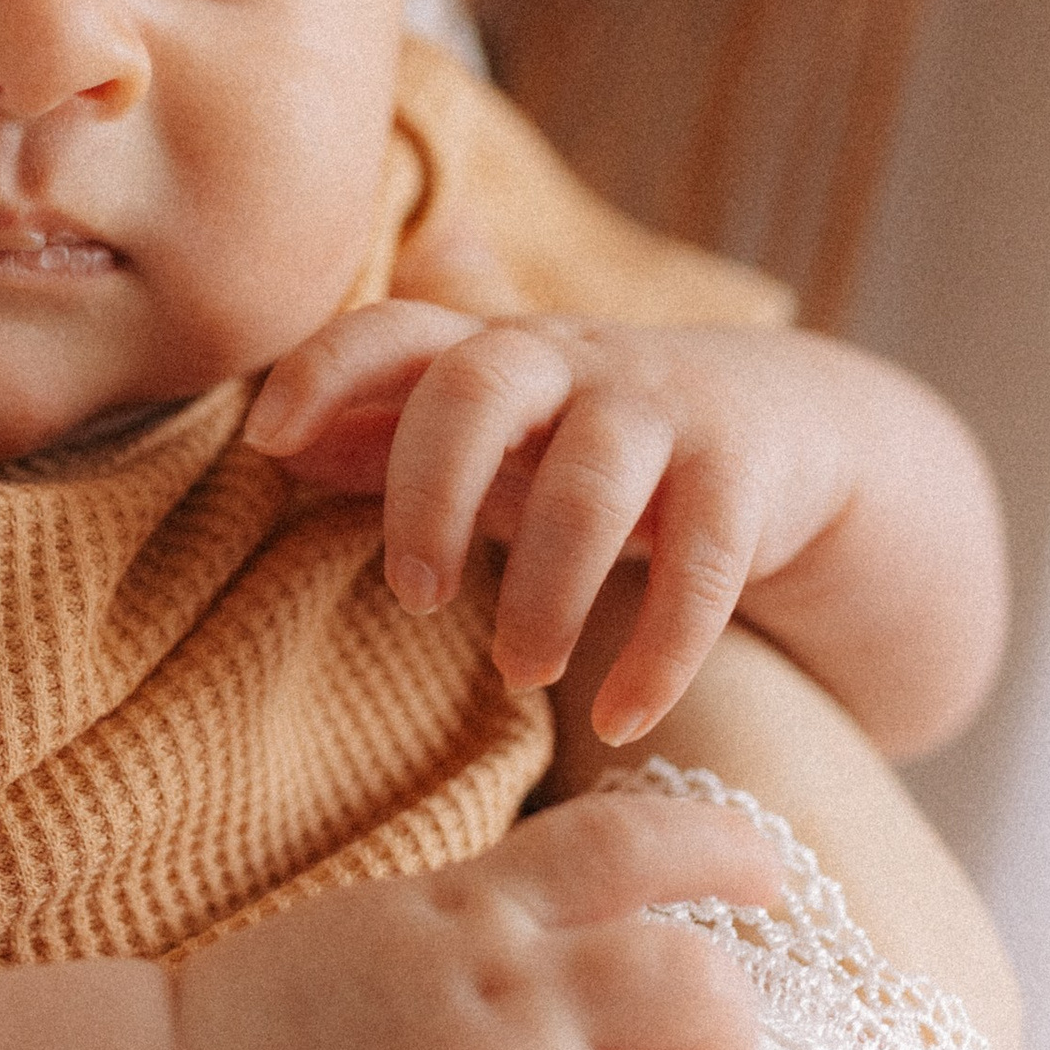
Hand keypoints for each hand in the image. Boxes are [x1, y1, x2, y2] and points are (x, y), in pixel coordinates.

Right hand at [173, 786, 784, 1049]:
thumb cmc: (254, 1033)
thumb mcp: (377, 928)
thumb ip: (483, 924)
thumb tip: (593, 944)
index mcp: (473, 911)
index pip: (633, 842)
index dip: (727, 852)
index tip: (770, 882)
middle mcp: (504, 995)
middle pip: (699, 985)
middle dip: (725, 1039)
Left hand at [243, 304, 999, 758]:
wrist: (785, 426)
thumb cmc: (589, 440)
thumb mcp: (494, 431)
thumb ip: (390, 431)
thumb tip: (274, 446)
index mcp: (490, 352)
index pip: (392, 329)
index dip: (324, 368)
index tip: (264, 440)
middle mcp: (571, 363)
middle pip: (480, 383)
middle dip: (431, 488)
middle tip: (414, 594)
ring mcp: (662, 413)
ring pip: (592, 484)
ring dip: (546, 590)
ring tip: (518, 673)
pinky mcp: (743, 479)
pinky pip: (705, 566)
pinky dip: (660, 653)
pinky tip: (620, 720)